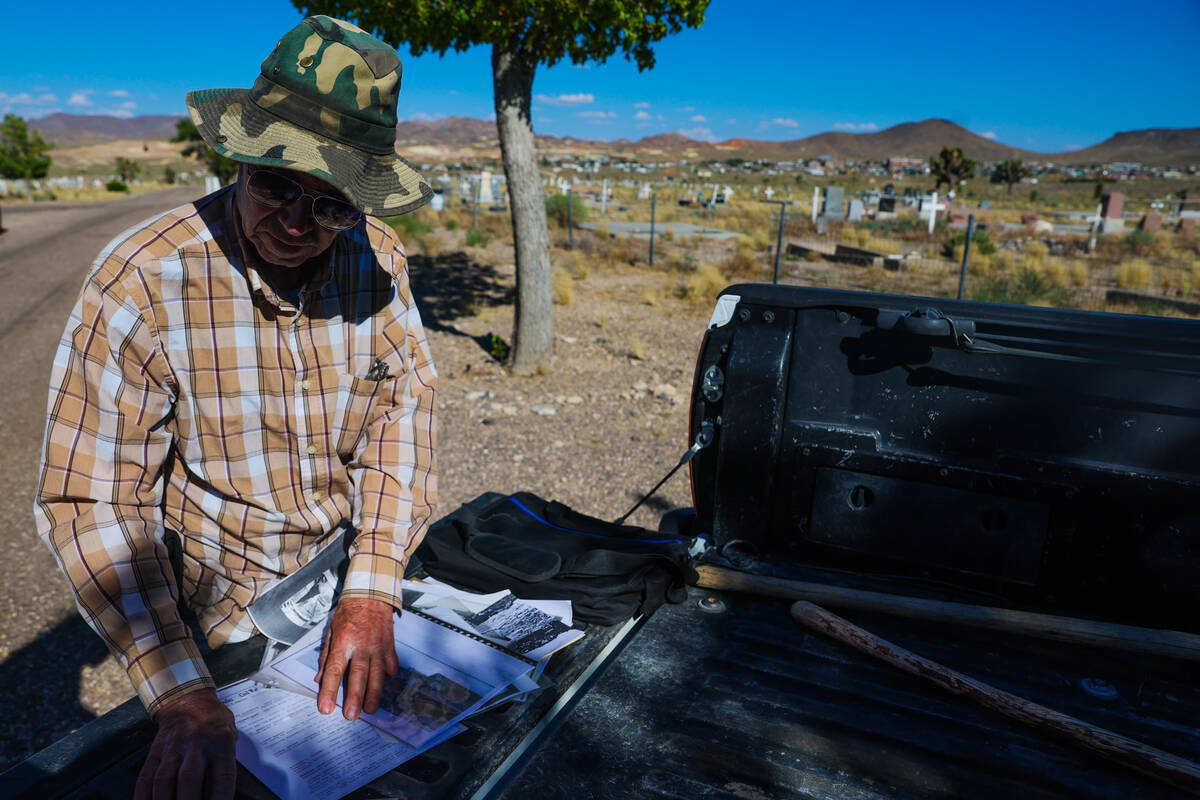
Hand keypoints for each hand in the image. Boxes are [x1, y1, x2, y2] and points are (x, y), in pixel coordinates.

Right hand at [135, 688, 236, 799]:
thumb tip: (224, 793)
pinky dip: (144, 796)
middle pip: (189, 780)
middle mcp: (195, 745)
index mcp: (220, 742)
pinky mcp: (155, 753)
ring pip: (164, 780)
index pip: (222, 777)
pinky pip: (146, 777)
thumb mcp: (231, 736)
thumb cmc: (213, 721)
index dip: (219, 798)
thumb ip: (227, 764)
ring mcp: (173, 749)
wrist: (187, 699)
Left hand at [315, 597, 397, 719]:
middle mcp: (361, 646)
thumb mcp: (331, 630)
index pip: (334, 670)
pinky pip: (391, 663)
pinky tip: (387, 683)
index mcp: (343, 642)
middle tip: (351, 715)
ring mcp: (378, 646)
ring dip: (374, 693)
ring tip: (371, 709)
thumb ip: (326, 655)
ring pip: (376, 673)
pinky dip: (389, 674)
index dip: (329, 690)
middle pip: (357, 675)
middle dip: (354, 697)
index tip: (325, 708)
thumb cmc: (348, 613)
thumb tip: (319, 679)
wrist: (370, 594)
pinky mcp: (389, 645)